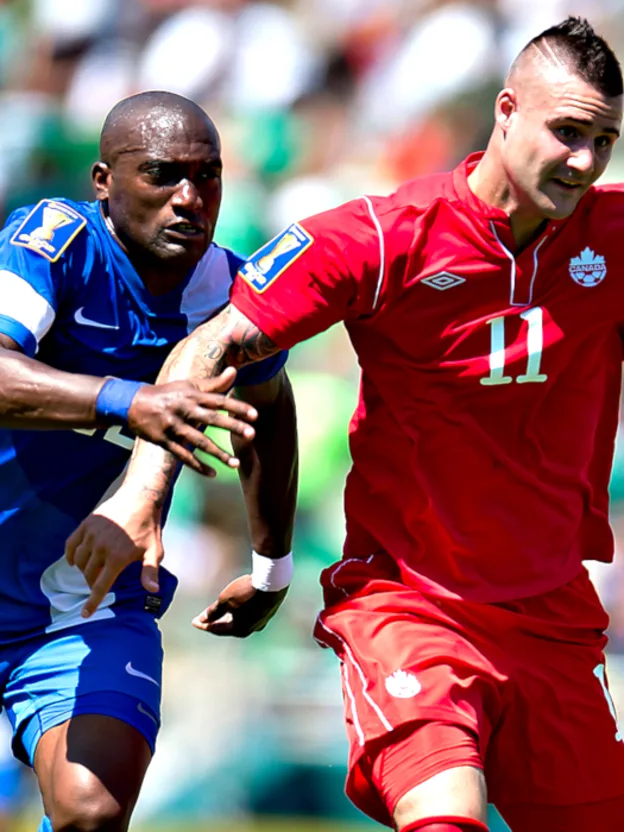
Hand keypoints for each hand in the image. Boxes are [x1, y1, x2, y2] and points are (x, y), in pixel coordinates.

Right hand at [65, 490, 162, 617]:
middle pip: (88, 574)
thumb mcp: (154, 551)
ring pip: (80, 560)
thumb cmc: (149, 527)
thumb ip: (150, 571)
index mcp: (117, 557)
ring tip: (91, 572)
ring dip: (83, 570)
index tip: (85, 614)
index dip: (92, 602)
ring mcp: (91, 535)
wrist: (140, 498)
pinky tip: (75, 560)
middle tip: (98, 585)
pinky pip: (71, 543)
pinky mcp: (86, 524)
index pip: (100, 586)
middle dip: (91, 583)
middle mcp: (101, 547)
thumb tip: (153, 591)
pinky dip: (71, 554)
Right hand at [128, 367, 256, 474]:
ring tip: (236, 463)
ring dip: (218, 454)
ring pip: (199, 442)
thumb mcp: (189, 386)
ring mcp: (174, 426)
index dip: (237, 407)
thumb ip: (214, 384)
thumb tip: (235, 371)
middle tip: (252, 434)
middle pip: (212, 419)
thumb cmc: (168, 394)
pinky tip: (213, 473)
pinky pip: (183, 456)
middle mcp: (184, 410)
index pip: (219, 401)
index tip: (255, 415)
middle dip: (232, 426)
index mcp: (192, 395)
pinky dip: (198, 466)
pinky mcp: (164, 441)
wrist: (133, 403)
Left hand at [192, 575, 287, 637]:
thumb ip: (213, 611)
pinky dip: (240, 612)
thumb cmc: (246, 591)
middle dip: (216, 622)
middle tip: (205, 618)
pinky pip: (250, 615)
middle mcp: (251, 628)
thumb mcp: (225, 600)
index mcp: (239, 629)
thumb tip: (203, 619)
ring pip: (241, 621)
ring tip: (221, 612)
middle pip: (229, 627)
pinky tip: (238, 606)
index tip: (194, 622)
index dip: (204, 625)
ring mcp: (261, 620)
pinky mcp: (268, 611)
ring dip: (229, 617)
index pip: (216, 629)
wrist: (272, 582)